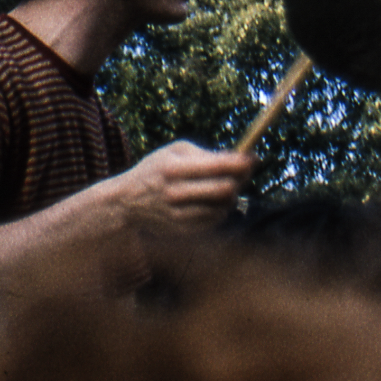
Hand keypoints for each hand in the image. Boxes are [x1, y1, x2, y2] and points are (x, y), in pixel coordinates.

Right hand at [111, 141, 253, 235]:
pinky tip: (213, 200)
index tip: (255, 158)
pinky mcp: (182, 229)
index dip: (241, 163)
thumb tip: (242, 159)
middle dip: (241, 179)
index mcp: (172, 169)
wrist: (126, 202)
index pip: (217, 167)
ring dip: (232, 194)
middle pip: (225, 189)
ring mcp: (178, 214)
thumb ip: (207, 154)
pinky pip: (215, 219)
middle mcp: (174, 193)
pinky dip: (221, 208)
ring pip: (224, 206)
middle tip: (243, 172)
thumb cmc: (157, 169)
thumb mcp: (175, 151)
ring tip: (226, 185)